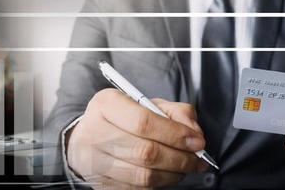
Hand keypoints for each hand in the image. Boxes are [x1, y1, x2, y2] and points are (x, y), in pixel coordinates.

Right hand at [66, 89, 207, 188]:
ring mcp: (95, 162)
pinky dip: (159, 184)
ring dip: (173, 174)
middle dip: (180, 158)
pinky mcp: (100, 184)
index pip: (144, 123)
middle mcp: (95, 132)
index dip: (176, 135)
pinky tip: (166, 174)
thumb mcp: (147, 104)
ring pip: (144, 176)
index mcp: (106, 105)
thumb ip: (175, 112)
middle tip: (196, 158)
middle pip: (146, 152)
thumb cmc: (120, 119)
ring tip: (184, 167)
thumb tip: (193, 132)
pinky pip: (138, 189)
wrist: (87, 139)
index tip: (197, 141)